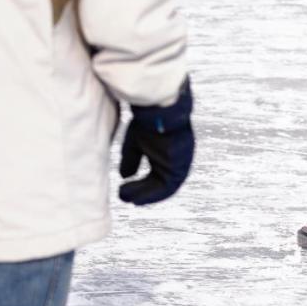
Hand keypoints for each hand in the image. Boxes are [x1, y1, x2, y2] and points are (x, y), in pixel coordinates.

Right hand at [118, 78, 193, 205]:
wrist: (160, 107)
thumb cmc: (148, 120)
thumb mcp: (135, 141)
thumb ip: (132, 159)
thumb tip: (124, 176)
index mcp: (169, 152)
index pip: (158, 175)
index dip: (144, 186)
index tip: (127, 190)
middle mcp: (178, 159)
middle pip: (161, 182)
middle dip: (143, 192)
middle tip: (126, 198)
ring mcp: (182, 162)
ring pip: (165, 186)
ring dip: (146, 195)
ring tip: (127, 198)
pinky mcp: (181, 164)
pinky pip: (168, 186)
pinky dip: (152, 194)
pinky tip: (136, 197)